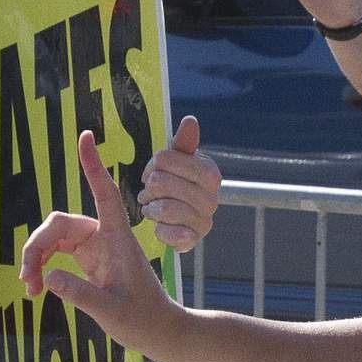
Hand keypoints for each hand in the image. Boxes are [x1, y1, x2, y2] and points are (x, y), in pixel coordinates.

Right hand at [21, 131, 180, 354]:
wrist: (158, 331)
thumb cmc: (142, 320)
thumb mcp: (111, 312)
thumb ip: (81, 295)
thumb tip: (48, 278)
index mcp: (118, 239)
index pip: (104, 193)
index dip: (93, 165)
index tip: (85, 136)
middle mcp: (106, 236)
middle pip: (60, 223)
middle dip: (37, 246)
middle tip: (26, 280)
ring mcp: (96, 247)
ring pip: (54, 238)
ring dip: (36, 259)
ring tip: (29, 291)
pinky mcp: (89, 260)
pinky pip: (57, 253)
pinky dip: (43, 267)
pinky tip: (36, 289)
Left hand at [138, 116, 221, 252]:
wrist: (185, 221)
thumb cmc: (180, 183)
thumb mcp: (180, 161)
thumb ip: (184, 143)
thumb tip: (190, 120)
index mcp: (210, 174)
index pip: (164, 158)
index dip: (152, 164)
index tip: (154, 171)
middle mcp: (212, 199)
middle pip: (158, 182)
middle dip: (149, 187)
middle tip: (150, 192)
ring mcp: (204, 222)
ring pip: (161, 207)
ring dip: (150, 207)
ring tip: (153, 207)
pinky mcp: (192, 241)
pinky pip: (165, 232)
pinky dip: (158, 228)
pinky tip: (161, 225)